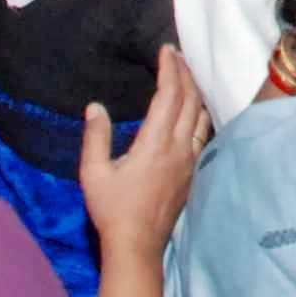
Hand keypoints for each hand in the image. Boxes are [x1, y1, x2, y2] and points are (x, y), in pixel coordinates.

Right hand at [82, 43, 211, 260]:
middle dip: (185, 73)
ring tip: (186, 77)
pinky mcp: (192, 172)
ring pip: (201, 116)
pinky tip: (192, 111)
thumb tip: (94, 107)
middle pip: (191, 100)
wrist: (137, 245)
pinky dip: (198, 113)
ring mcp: (190, 161)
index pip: (170, 96)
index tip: (166, 50)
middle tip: (176, 55)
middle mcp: (179, 148)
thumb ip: (95, 137)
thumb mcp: (93, 173)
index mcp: (155, 144)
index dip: (170, 69)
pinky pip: (202, 133)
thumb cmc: (112, 209)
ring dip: (195, 92)